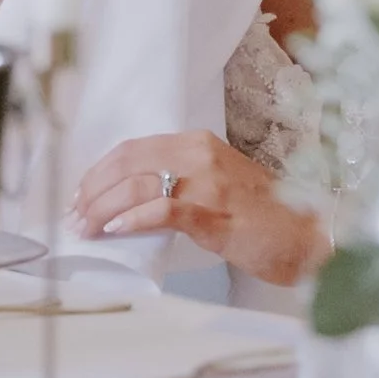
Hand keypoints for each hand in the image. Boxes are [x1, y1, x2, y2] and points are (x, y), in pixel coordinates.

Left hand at [71, 130, 326, 286]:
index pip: (134, 148)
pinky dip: (133, 219)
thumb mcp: (218, 180)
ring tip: (85, 227)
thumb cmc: (262, 212)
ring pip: (138, 186)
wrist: (304, 234)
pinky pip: (163, 210)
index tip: (81, 194)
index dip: (100, 171)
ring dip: (102, 209)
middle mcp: (201, 156)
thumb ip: (181, 178)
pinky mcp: (214, 215)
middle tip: (74, 215)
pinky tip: (115, 230)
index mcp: (199, 143)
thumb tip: (132, 196)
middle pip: (129, 163)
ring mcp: (208, 185)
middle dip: (92, 190)